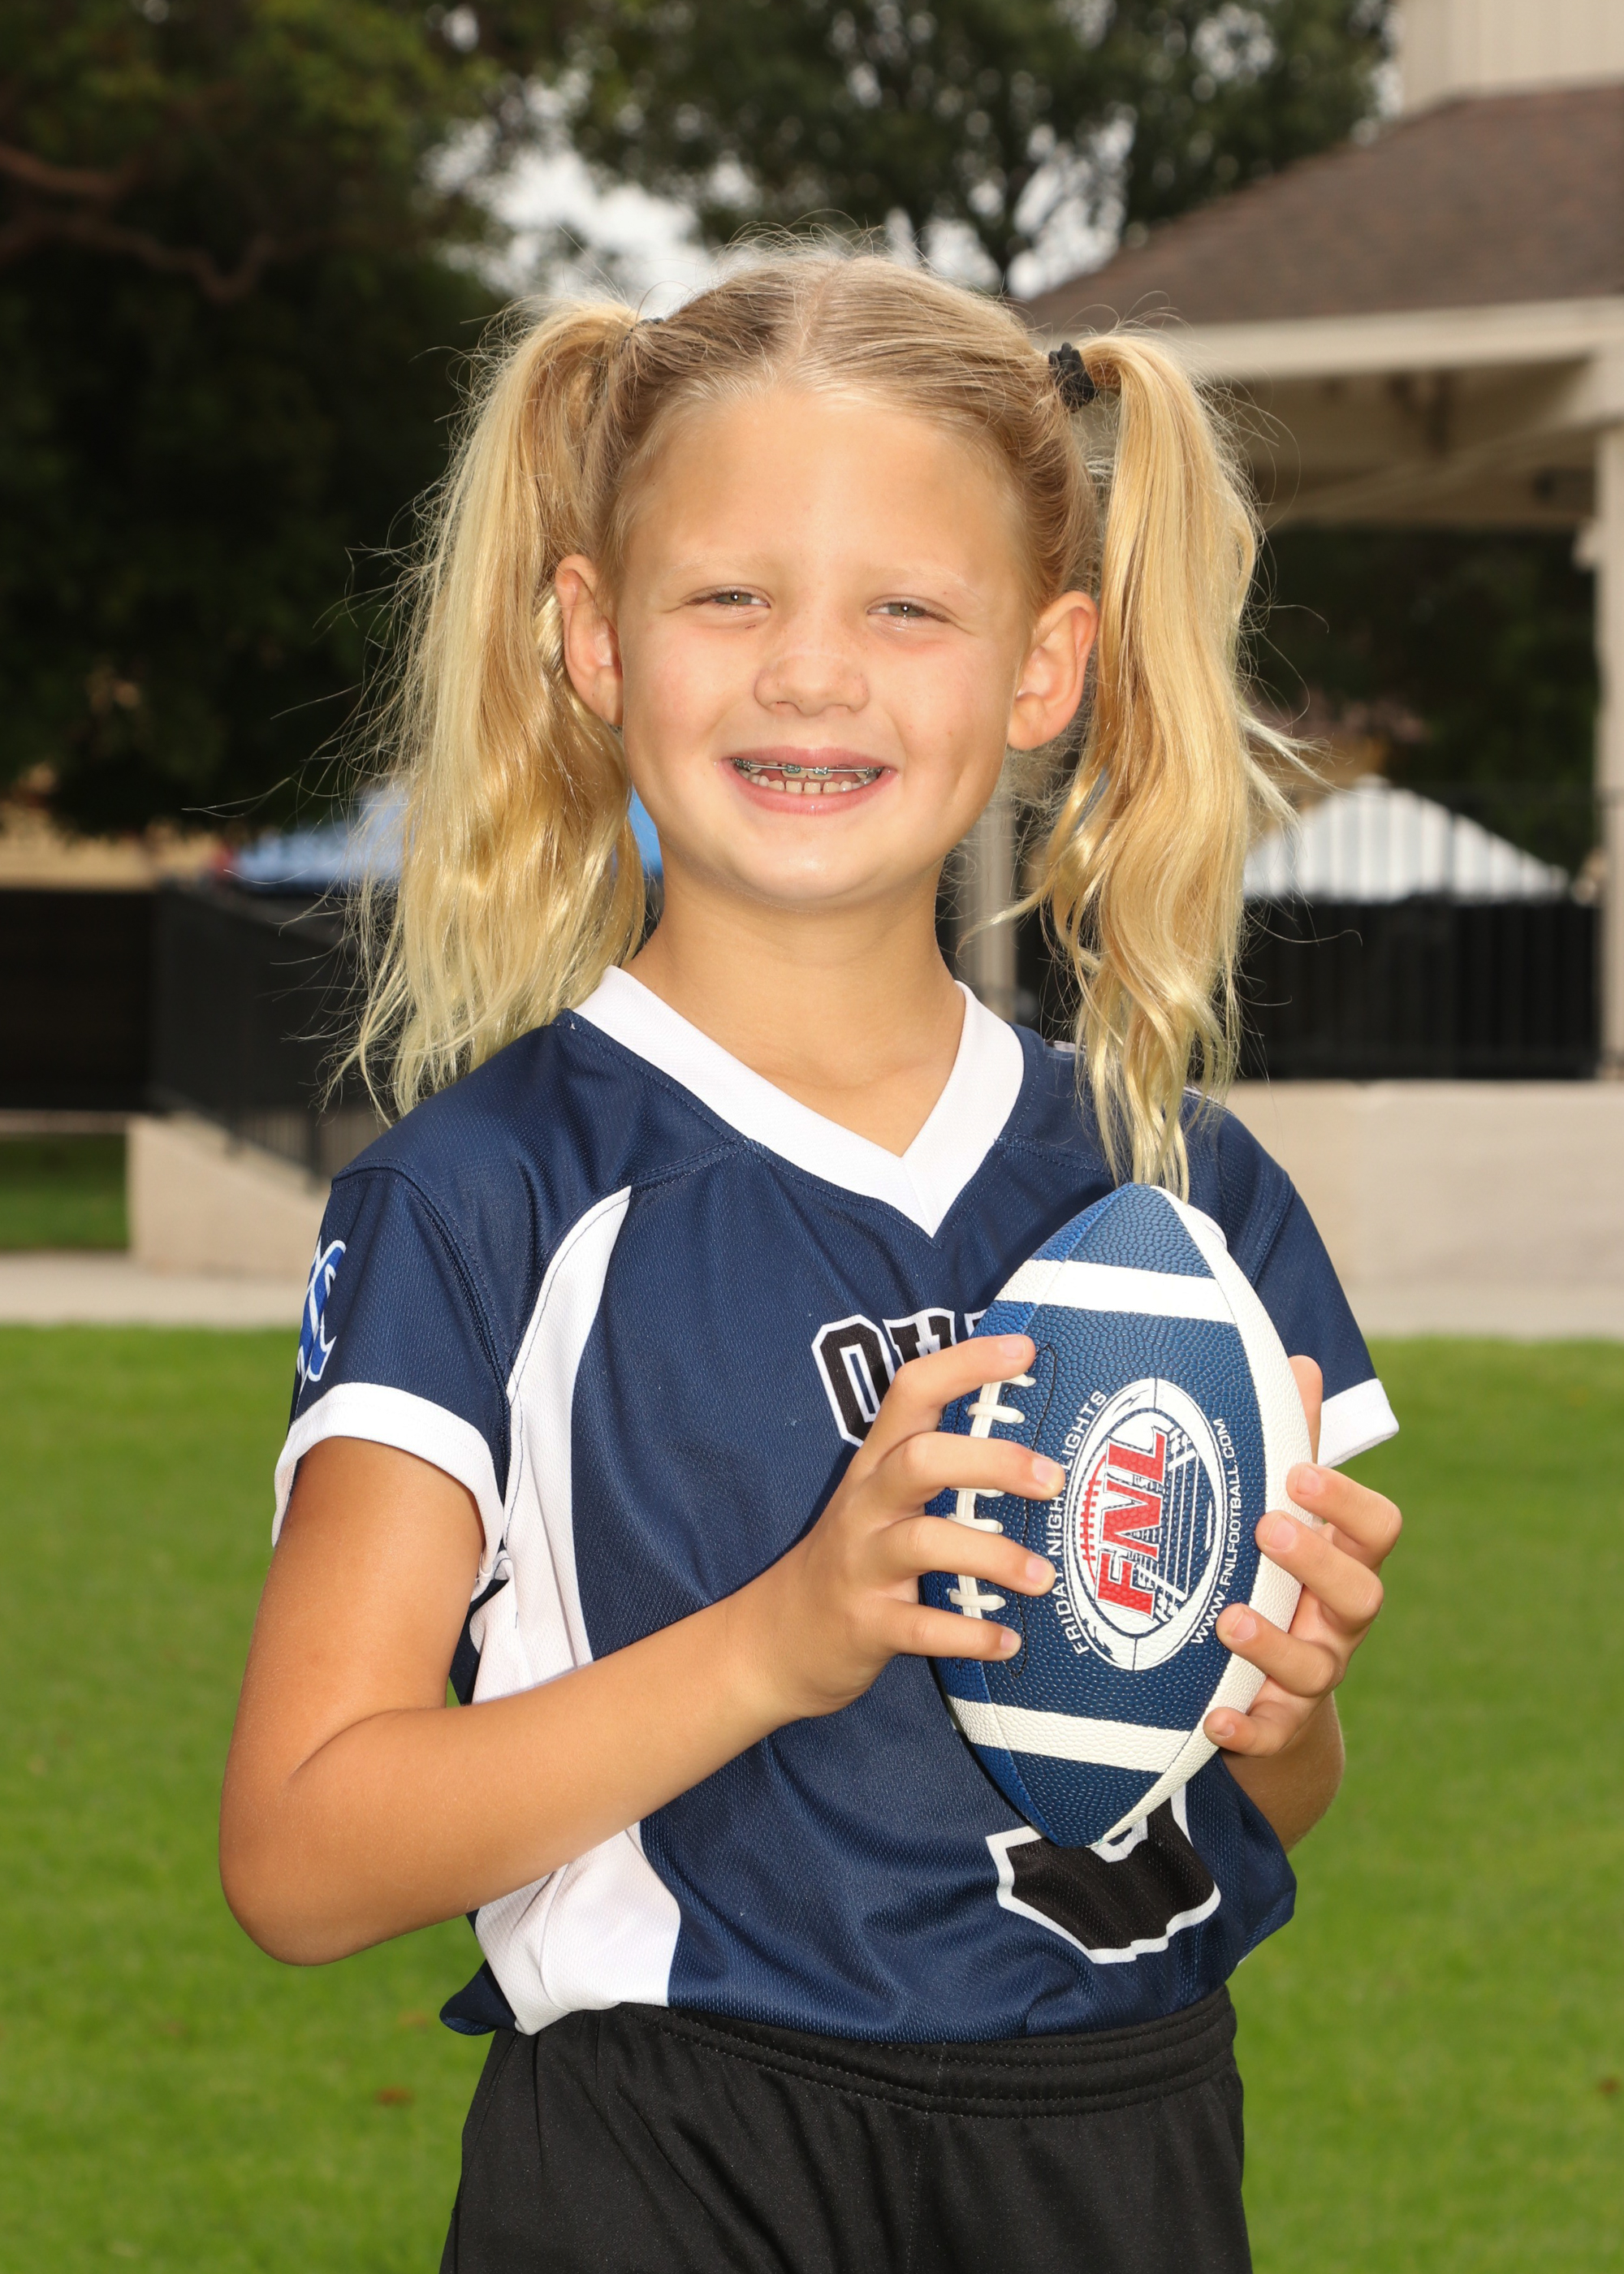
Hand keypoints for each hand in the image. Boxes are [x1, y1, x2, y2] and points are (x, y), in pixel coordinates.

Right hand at [741, 1336, 1058, 1722]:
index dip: (965, 1363)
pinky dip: (968, 1634)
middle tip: (1052, 1479)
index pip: (912, 1391)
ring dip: (994, 1557)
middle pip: (922, 1460)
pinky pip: (921, 1627)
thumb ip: (936, 1465)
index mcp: (876, 1463)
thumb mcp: (881, 1499)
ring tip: (1044, 1576)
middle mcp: (866, 1504)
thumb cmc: (856, 1557)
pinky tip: (1008, 1640)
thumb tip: (1031, 1440)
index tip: (1024, 1350)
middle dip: (992, 1461)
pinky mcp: (866, 1623)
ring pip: (925, 1542)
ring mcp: (863, 1563)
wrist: (778, 1639)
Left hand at [1205, 1356, 1400, 1764]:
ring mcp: (1313, 1675)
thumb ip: (1291, 1448)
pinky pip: (1272, 1733)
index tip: (1297, 1474)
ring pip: (1317, 1668)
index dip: (1347, 1500)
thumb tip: (1299, 1364)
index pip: (1378, 1529)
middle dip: (1318, 1562)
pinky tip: (1214, 1718)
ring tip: (1230, 1619)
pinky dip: (1247, 1726)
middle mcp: (1337, 1621)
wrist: (1273, 1702)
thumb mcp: (1285, 1519)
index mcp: (1343, 1562)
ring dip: (1273, 1644)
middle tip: (1266, 1529)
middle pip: (1362, 1596)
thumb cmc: (1276, 1583)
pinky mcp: (1280, 1725)